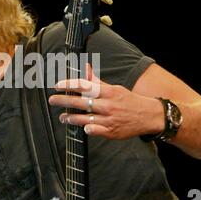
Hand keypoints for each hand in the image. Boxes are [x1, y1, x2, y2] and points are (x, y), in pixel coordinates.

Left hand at [48, 64, 162, 139]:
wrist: (148, 115)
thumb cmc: (127, 100)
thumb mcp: (113, 88)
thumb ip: (96, 80)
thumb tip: (85, 67)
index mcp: (108, 92)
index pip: (85, 86)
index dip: (69, 85)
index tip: (57, 86)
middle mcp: (108, 105)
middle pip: (82, 102)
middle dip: (64, 101)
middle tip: (52, 100)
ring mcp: (109, 119)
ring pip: (86, 118)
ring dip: (72, 118)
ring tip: (62, 117)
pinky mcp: (112, 132)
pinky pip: (97, 131)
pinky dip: (89, 129)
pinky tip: (82, 127)